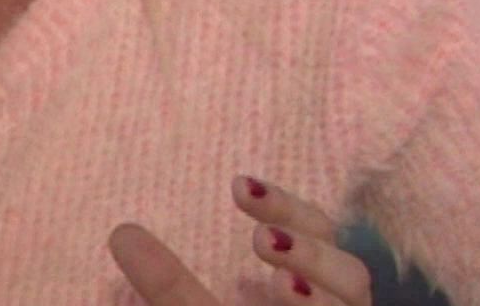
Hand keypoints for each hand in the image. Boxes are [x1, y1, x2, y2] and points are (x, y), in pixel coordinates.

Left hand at [107, 176, 371, 304]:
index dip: (288, 208)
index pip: (316, 240)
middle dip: (311, 248)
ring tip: (275, 273)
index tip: (238, 184)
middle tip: (259, 237)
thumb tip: (123, 234)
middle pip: (353, 274)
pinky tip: (291, 292)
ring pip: (357, 300)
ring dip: (320, 277)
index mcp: (305, 301)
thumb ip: (169, 287)